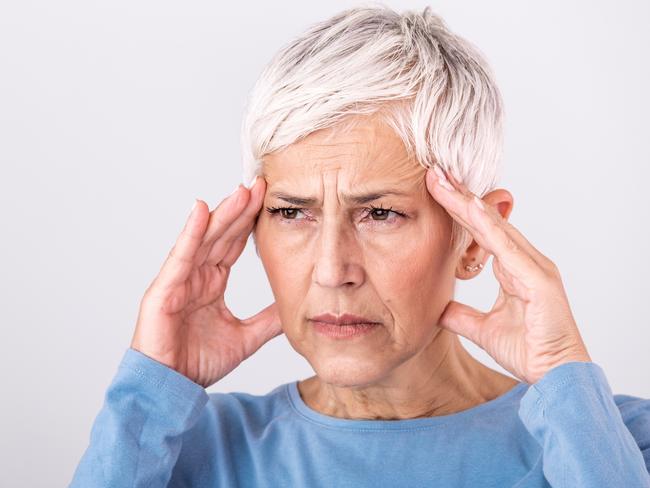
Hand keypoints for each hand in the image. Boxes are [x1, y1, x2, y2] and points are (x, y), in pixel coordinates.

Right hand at [130, 176, 282, 387]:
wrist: (171, 388)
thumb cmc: (197, 362)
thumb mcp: (246, 338)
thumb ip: (268, 320)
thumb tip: (296, 306)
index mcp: (213, 282)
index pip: (234, 244)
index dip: (250, 221)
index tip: (269, 198)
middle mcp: (196, 275)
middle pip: (221, 234)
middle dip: (240, 208)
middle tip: (260, 183)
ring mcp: (179, 280)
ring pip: (204, 239)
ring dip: (222, 214)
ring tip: (241, 190)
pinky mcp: (164, 290)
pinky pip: (180, 257)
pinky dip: (191, 233)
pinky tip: (202, 210)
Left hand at [425, 164, 590, 383]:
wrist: (556, 375)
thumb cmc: (529, 350)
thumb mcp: (483, 330)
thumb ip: (462, 316)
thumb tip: (438, 308)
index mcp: (514, 268)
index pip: (481, 231)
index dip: (459, 210)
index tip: (435, 190)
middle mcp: (525, 261)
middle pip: (487, 221)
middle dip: (460, 196)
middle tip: (434, 172)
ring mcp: (534, 267)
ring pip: (495, 226)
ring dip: (467, 203)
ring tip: (443, 181)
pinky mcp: (538, 279)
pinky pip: (507, 246)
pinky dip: (487, 225)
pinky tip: (468, 207)